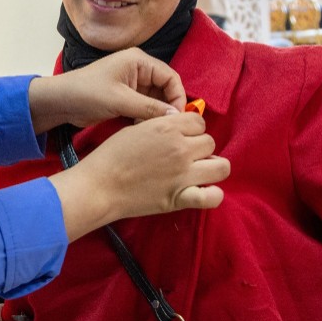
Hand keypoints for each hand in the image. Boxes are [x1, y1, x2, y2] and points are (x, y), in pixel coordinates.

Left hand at [28, 48, 186, 133]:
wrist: (60, 102)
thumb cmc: (87, 93)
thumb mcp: (120, 100)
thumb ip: (150, 108)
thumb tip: (176, 117)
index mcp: (139, 61)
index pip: (170, 77)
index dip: (178, 97)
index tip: (178, 118)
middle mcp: (138, 70)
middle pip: (166, 89)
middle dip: (168, 107)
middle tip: (168, 128)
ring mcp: (132, 84)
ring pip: (156, 100)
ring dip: (157, 115)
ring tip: (154, 130)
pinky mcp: (126, 97)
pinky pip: (145, 107)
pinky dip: (147, 118)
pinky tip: (143, 129)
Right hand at [49, 112, 229, 241]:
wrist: (99, 185)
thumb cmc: (111, 155)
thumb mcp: (135, 128)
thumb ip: (161, 125)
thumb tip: (178, 128)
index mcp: (167, 127)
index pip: (199, 122)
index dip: (191, 129)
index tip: (182, 137)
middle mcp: (181, 148)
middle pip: (210, 142)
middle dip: (199, 147)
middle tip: (185, 156)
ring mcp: (184, 174)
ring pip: (222, 166)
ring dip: (212, 167)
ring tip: (199, 171)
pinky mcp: (181, 198)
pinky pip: (213, 197)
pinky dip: (213, 195)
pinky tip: (204, 191)